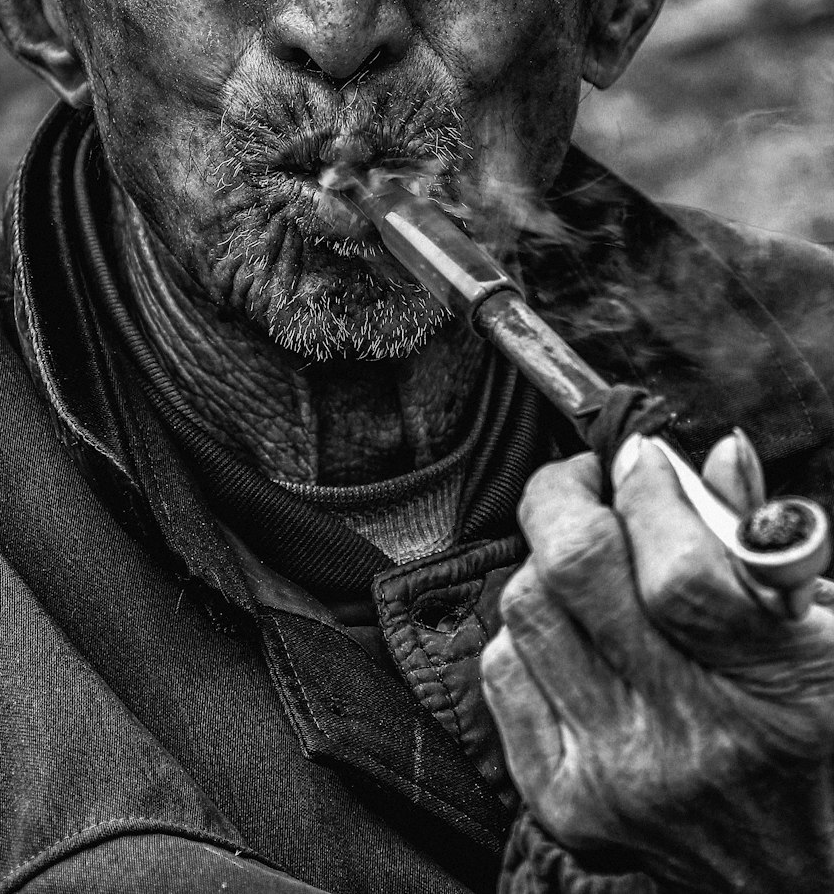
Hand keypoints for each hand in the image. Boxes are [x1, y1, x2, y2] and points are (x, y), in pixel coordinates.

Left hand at [481, 433, 833, 892]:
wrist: (808, 878)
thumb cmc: (822, 734)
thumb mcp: (830, 633)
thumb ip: (763, 542)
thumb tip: (713, 453)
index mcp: (779, 689)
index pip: (677, 570)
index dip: (646, 490)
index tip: (641, 458)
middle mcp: (693, 739)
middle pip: (576, 573)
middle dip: (567, 496)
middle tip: (587, 479)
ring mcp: (621, 778)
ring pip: (526, 611)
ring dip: (545, 561)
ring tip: (586, 558)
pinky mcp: (568, 806)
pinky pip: (503, 673)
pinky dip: (527, 632)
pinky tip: (570, 633)